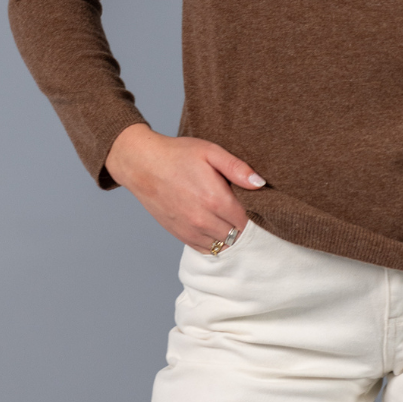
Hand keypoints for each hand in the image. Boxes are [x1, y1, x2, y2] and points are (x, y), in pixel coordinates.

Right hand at [103, 123, 266, 253]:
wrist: (142, 165)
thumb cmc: (178, 155)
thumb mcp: (211, 151)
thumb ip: (237, 168)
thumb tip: (260, 184)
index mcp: (215, 200)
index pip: (246, 220)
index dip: (252, 212)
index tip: (251, 203)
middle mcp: (204, 220)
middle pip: (236, 235)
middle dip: (242, 224)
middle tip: (240, 209)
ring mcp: (191, 230)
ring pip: (222, 245)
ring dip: (228, 235)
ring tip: (227, 218)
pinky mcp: (180, 235)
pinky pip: (206, 250)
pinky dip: (214, 242)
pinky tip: (214, 227)